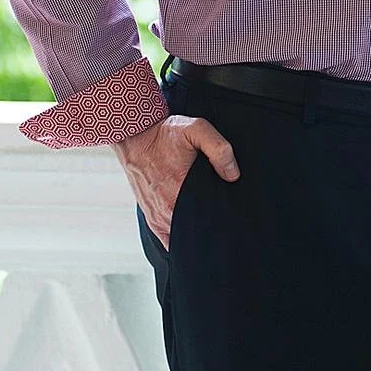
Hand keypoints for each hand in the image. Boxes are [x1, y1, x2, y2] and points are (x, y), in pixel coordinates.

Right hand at [114, 113, 240, 247]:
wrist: (136, 138)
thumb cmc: (166, 134)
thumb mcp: (196, 129)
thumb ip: (219, 148)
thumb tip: (233, 175)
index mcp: (180, 192)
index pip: (210, 219)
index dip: (224, 218)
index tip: (234, 214)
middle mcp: (167, 211)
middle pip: (199, 231)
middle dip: (213, 227)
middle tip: (225, 218)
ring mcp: (158, 217)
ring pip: (184, 238)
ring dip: (197, 234)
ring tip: (211, 225)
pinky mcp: (151, 219)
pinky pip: (168, 241)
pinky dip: (181, 240)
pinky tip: (193, 235)